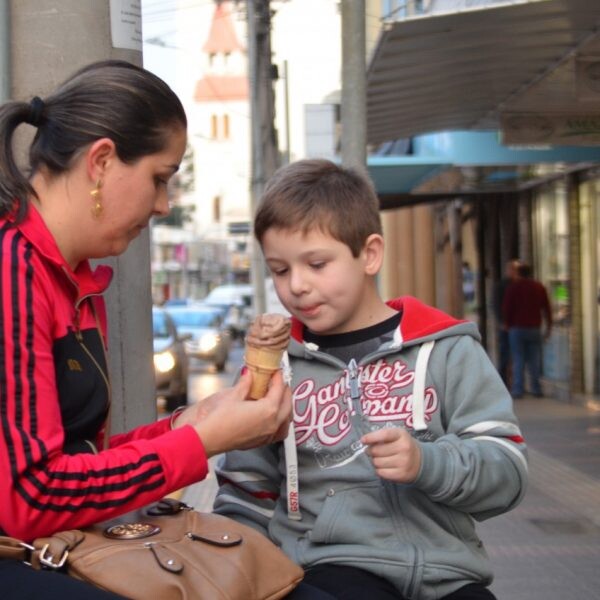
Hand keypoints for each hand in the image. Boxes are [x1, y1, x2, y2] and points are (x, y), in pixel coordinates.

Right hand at [174, 369, 291, 456]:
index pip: (279, 390)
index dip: (278, 378)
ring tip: (280, 399)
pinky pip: (279, 432)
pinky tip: (275, 419)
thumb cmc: (220, 421)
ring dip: (286, 408)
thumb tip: (249, 374)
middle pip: (287, 404)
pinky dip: (281, 423)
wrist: (209, 438)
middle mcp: (272, 424)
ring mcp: (267, 435)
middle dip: (285, 391)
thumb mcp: (234, 396)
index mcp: (268, 410)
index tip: (276, 372)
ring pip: (286, 421)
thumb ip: (245, 383)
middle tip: (279, 382)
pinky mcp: (261, 442)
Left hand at [361, 427, 420, 482]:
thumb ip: (382, 435)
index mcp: (401, 435)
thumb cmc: (403, 445)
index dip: (371, 437)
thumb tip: (365, 441)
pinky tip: (384, 467)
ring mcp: (404, 462)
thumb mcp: (396, 435)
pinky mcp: (402, 474)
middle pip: (377, 450)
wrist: (420, 461)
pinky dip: (379, 470)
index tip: (363, 440)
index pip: (384, 434)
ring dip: (375, 461)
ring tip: (380, 459)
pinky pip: (381, 473)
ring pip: (377, 462)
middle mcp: (404, 448)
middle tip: (373, 451)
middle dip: (371, 451)